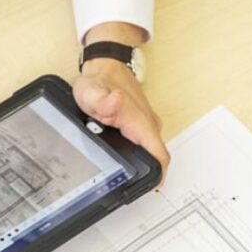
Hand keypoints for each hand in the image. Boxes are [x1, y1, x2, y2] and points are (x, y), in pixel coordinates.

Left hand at [74, 23, 169, 177]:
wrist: (107, 63)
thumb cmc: (100, 79)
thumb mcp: (92, 90)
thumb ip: (102, 99)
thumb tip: (115, 102)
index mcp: (140, 122)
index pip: (159, 156)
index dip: (158, 175)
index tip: (149, 188)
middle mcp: (148, 125)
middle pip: (156, 157)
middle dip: (145, 173)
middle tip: (122, 184)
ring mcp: (146, 124)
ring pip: (149, 150)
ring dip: (139, 162)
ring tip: (118, 173)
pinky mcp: (141, 124)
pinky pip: (143, 143)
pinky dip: (135, 152)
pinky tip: (119, 156)